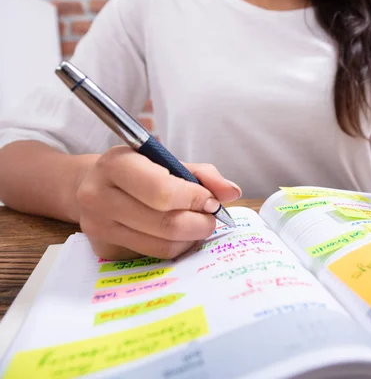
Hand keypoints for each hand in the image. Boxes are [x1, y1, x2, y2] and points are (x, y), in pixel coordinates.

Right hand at [75, 146, 240, 259]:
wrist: (91, 186)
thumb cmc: (138, 171)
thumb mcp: (167, 161)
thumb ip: (203, 174)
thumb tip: (231, 192)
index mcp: (114, 165)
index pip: (162, 191)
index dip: (195, 199)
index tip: (211, 201)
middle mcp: (98, 196)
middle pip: (166, 223)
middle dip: (200, 222)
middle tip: (211, 217)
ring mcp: (98, 227)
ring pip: (163, 245)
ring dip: (191, 237)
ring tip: (196, 223)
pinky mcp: (105, 251)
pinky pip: (155, 256)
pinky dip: (176, 247)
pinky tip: (178, 235)